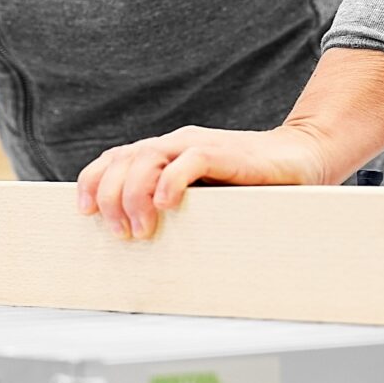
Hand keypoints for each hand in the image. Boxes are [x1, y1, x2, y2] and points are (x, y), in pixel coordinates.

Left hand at [75, 123, 333, 239]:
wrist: (300, 157)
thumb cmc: (249, 183)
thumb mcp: (200, 196)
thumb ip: (171, 205)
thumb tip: (136, 239)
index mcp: (165, 152)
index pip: (114, 158)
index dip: (92, 182)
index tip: (84, 214)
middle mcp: (175, 144)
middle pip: (123, 160)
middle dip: (111, 199)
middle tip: (120, 234)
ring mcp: (199, 145)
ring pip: (147, 159)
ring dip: (135, 196)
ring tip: (142, 230)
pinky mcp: (225, 152)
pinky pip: (189, 159)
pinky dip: (171, 181)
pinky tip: (166, 204)